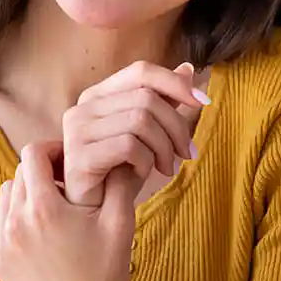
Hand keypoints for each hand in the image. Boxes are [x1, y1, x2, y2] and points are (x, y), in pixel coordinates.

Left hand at [0, 141, 143, 280]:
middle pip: (19, 173)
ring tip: (53, 207)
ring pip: (6, 196)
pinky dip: (17, 218)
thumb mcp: (120, 224)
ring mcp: (2, 243)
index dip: (52, 149)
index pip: (33, 154)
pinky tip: (42, 231)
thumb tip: (117, 154)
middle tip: (65, 183)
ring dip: (27, 193)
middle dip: (42, 172)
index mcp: (43, 208)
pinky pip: (0, 222)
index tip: (69, 160)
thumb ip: (119, 182)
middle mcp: (15, 222)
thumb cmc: (106, 272)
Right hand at [62, 60, 208, 208]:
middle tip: (186, 153)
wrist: (94, 211)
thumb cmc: (118, 171)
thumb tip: (187, 69)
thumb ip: (162, 100)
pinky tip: (142, 173)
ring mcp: (77, 130)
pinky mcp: (79, 156)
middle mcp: (83, 107)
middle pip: (146, 98)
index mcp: (97, 95)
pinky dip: (145, 161)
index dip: (175, 83)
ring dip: (164, 147)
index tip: (204, 103)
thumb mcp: (146, 132)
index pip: (141, 71)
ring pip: (140, 120)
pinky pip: (129, 146)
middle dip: (176, 127)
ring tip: (166, 168)